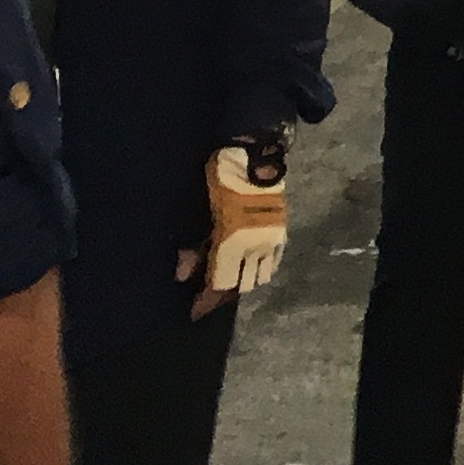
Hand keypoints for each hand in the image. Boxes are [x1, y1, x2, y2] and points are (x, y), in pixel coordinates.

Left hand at [194, 145, 286, 313]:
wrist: (255, 153)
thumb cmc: (219, 179)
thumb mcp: (196, 209)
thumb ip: (192, 245)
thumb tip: (182, 276)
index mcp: (234, 244)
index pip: (220, 284)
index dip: (206, 301)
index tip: (194, 311)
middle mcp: (256, 247)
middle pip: (240, 284)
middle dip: (222, 294)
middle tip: (206, 297)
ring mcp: (272, 239)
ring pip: (259, 275)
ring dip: (242, 283)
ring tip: (226, 283)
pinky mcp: (281, 229)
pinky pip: (273, 261)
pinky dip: (260, 269)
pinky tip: (248, 266)